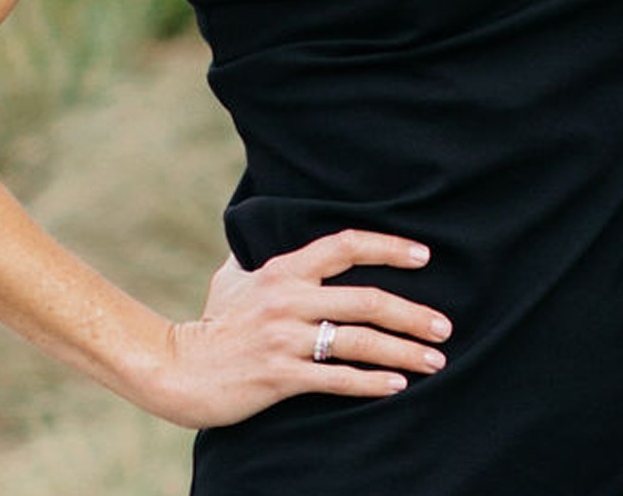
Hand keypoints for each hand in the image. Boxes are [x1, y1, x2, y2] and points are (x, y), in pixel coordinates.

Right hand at [151, 229, 451, 427]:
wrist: (179, 369)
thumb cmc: (212, 323)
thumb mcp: (234, 278)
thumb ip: (263, 260)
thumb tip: (277, 237)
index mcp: (283, 269)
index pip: (345, 245)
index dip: (388, 247)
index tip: (424, 255)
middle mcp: (288, 298)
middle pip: (365, 300)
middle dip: (412, 314)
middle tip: (444, 326)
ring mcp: (285, 338)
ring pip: (358, 342)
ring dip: (403, 352)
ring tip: (434, 361)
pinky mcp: (281, 376)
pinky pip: (337, 379)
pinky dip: (371, 382)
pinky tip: (396, 385)